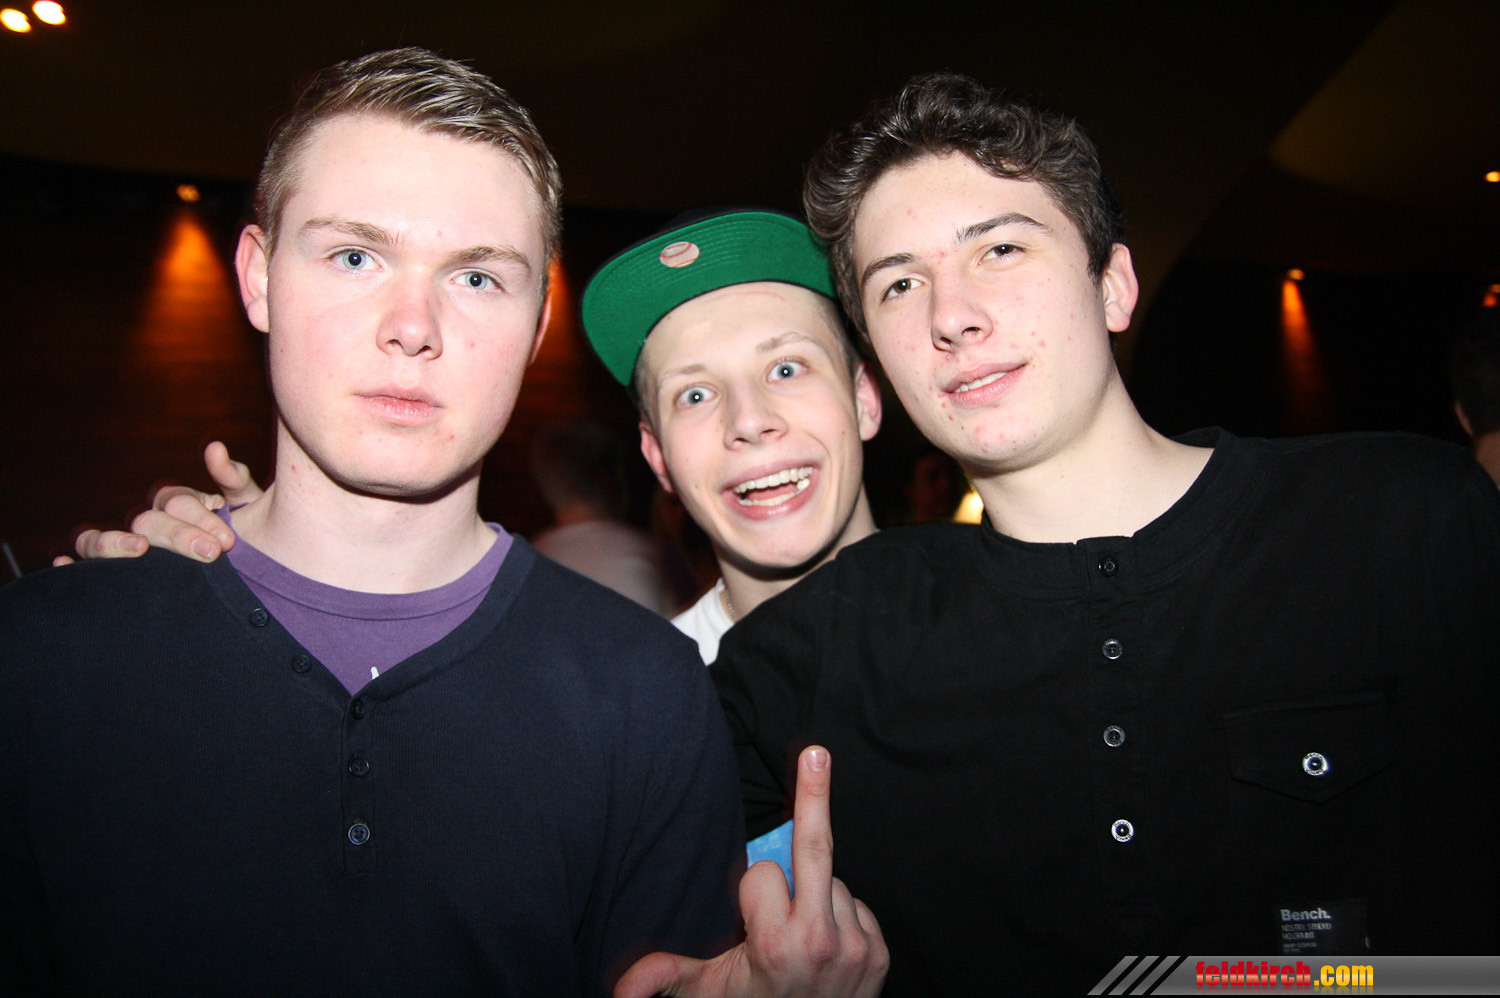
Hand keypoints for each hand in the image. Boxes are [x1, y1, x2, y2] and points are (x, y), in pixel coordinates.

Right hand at [57, 442, 262, 565]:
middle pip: (147, 522)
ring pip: (101, 540)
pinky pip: (85, 567)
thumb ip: (233, 479)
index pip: (177, 502)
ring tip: (139, 550)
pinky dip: (70, 566)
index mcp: (177, 504)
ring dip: (113, 543)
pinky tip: (64, 564)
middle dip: (179, 536)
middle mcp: (148, 523)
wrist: (251, 573)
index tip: (228, 540)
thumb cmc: (247, 536)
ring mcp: (128, 549)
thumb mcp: (246, 507)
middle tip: (213, 552)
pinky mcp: (119, 577)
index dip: (201, 518)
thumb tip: (214, 448)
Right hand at [614, 746, 887, 997]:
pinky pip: (858, 907)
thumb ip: (664, 975)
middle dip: (814, 796)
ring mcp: (855, 946)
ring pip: (833, 884)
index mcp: (774, 943)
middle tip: (817, 752)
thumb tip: (617, 988)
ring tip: (800, 941)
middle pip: (814, 849)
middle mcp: (819, 941)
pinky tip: (826, 945)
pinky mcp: (878, 953)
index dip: (751, 891)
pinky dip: (841, 915)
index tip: (747, 921)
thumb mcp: (705, 992)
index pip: (763, 873)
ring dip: (816, 897)